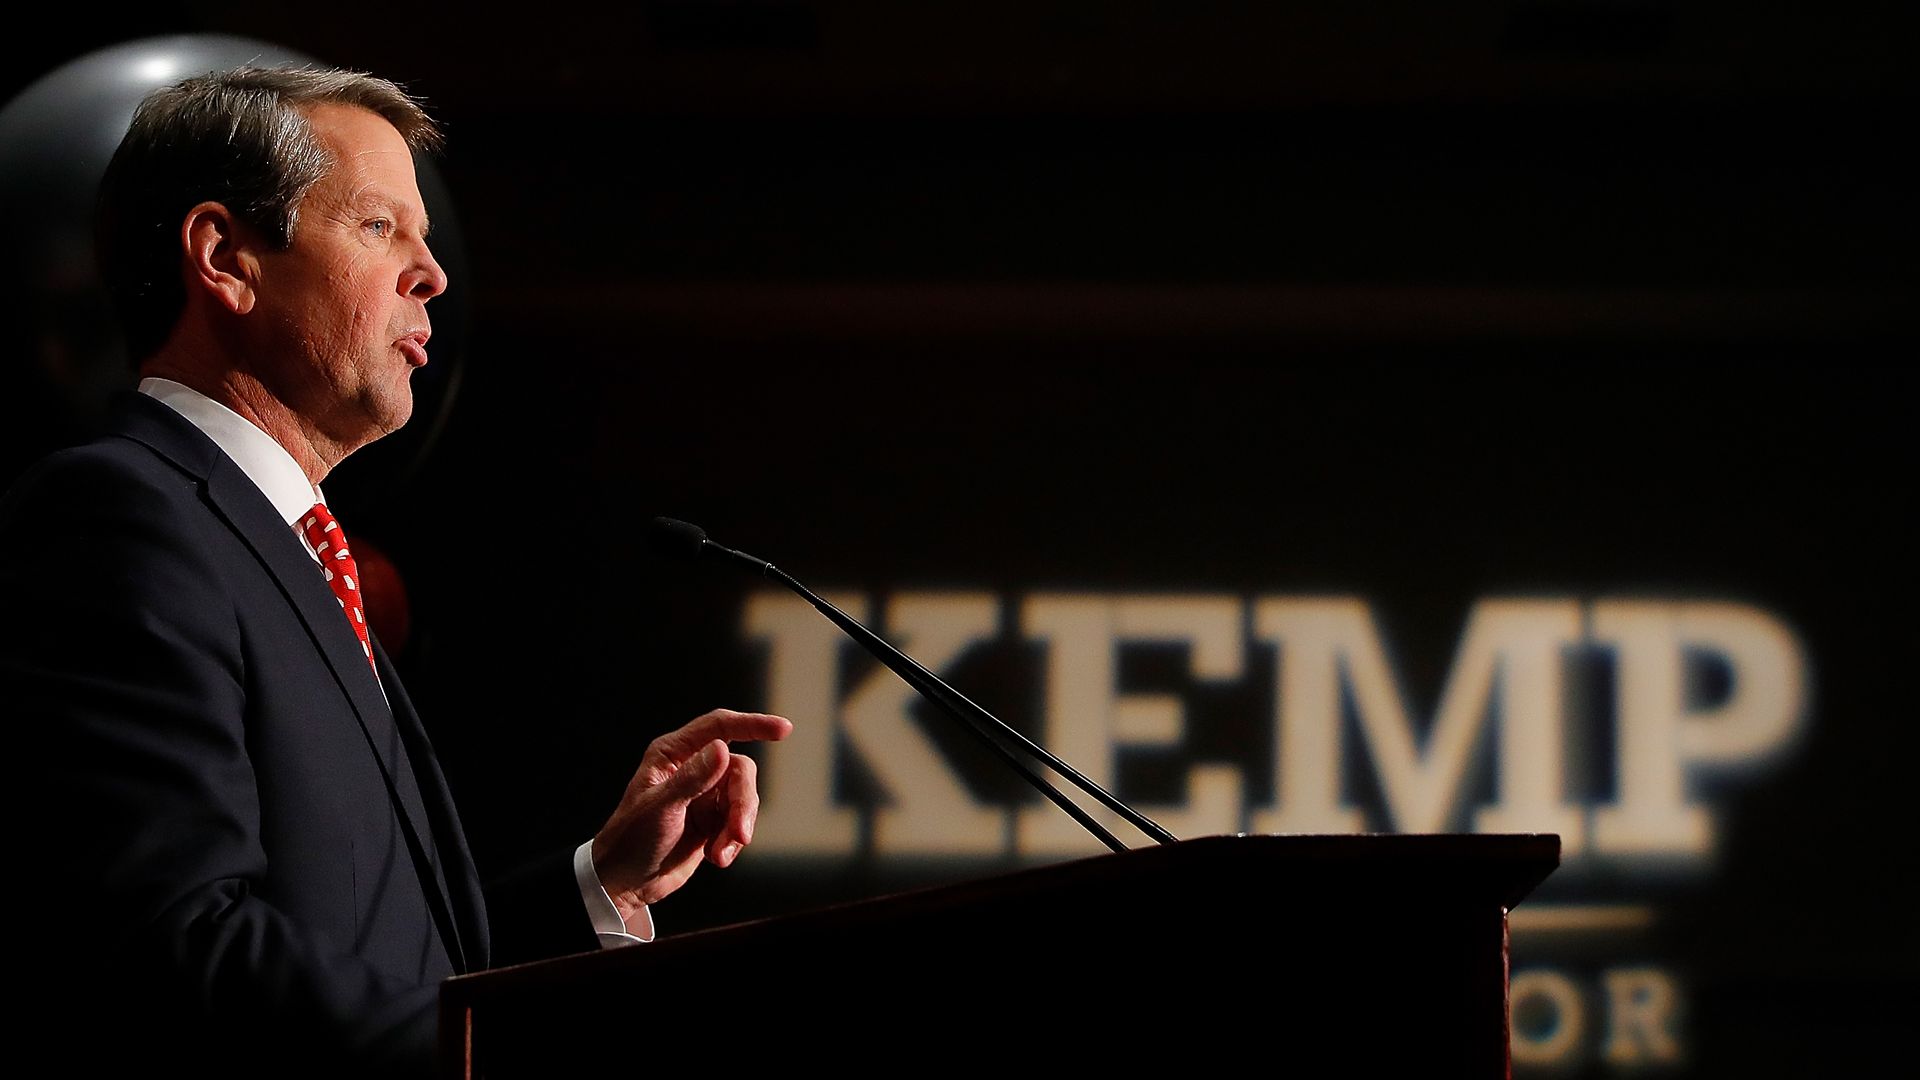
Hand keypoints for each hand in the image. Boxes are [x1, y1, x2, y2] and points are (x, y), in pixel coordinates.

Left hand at [590, 708, 792, 923]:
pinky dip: (732, 842)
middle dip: (744, 804)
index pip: (719, 727)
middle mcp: (692, 768)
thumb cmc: (630, 840)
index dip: (753, 724)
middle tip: (740, 836)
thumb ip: (692, 779)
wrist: (625, 883)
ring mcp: (704, 794)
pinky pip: (739, 822)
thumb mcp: (660, 808)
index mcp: (673, 754)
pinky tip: (716, 858)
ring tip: (720, 855)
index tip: (783, 730)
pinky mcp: (713, 820)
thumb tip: (724, 748)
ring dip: (738, 828)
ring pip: (744, 798)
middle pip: (740, 770)